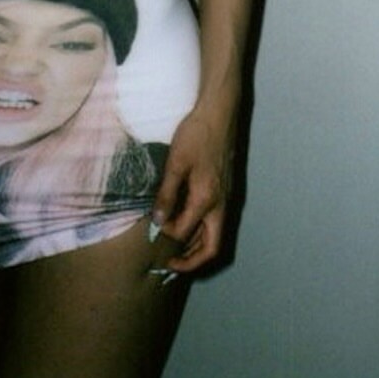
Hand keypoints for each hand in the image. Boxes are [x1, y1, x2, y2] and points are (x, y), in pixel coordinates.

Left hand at [150, 106, 235, 273]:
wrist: (219, 113)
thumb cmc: (197, 134)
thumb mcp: (176, 163)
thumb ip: (167, 194)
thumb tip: (156, 221)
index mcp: (207, 200)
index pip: (185, 231)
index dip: (166, 233)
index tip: (151, 226)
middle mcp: (221, 204)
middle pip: (212, 247)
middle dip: (192, 261)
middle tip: (171, 264)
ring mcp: (227, 198)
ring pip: (216, 235)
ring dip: (197, 246)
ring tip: (177, 248)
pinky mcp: (227, 190)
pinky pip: (216, 221)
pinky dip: (202, 230)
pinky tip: (187, 221)